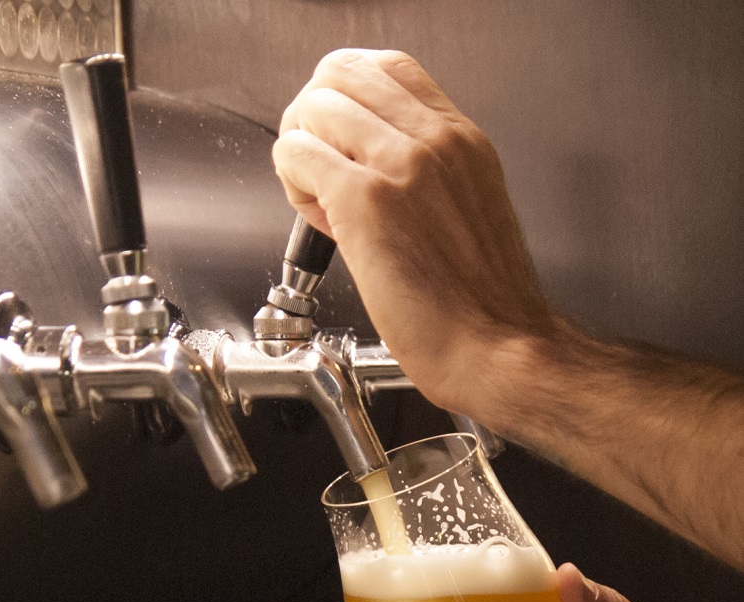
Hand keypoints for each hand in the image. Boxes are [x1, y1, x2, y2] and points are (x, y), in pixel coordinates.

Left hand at [271, 49, 558, 417]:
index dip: (346, 99)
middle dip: (312, 118)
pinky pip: (297, 154)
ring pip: (312, 108)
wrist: (498, 347)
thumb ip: (419, 175)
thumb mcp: (465, 208)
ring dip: (299, 152)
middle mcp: (434, 140)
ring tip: (319, 200)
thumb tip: (360, 166)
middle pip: (340, 73)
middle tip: (317, 169)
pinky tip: (318, 220)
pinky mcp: (366, 200)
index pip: (386, 66)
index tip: (342, 145)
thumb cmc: (479, 301)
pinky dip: (292, 182)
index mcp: (459, 138)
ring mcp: (401, 165)